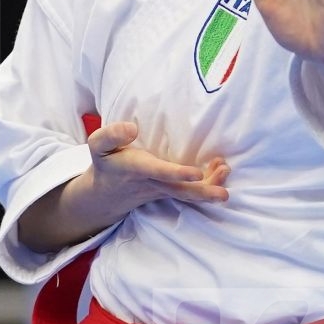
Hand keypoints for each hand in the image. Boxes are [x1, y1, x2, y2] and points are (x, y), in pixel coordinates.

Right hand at [77, 120, 229, 216]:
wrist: (105, 195)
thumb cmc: (106, 163)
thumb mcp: (98, 146)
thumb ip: (111, 135)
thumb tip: (132, 128)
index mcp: (135, 169)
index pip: (157, 172)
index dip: (176, 173)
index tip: (196, 173)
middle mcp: (151, 183)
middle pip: (180, 192)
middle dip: (202, 192)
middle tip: (223, 193)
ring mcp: (162, 191)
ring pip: (188, 195)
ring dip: (209, 188)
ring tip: (226, 171)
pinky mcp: (169, 193)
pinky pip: (189, 194)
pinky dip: (207, 185)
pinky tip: (221, 171)